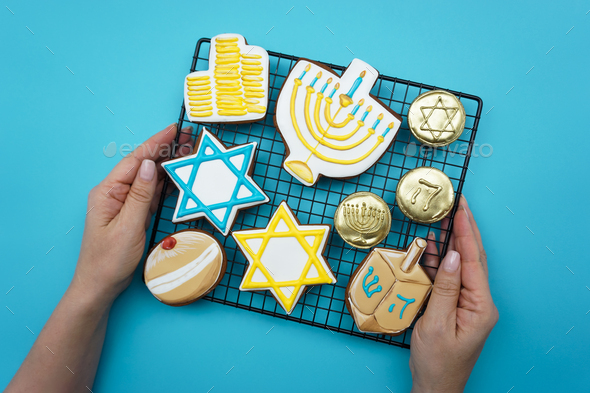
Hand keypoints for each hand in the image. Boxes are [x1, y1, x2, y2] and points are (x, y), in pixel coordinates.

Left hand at [70, 123, 192, 302]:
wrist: (100, 286)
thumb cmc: (109, 260)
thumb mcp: (128, 226)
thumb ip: (141, 195)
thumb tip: (151, 166)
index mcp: (108, 192)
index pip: (135, 161)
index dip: (155, 144)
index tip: (173, 130)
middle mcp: (114, 193)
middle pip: (143, 166)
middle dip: (165, 150)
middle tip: (188, 138)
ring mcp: (123, 203)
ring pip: (149, 179)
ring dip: (168, 166)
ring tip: (188, 153)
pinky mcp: (132, 214)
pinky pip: (151, 194)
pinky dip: (165, 185)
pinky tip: (178, 177)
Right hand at [409, 196, 498, 392]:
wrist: (435, 386)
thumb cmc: (436, 361)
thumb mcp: (435, 323)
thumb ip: (444, 288)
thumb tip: (449, 256)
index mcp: (480, 306)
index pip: (471, 260)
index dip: (465, 232)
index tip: (460, 208)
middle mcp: (479, 302)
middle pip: (472, 258)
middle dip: (465, 229)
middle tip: (458, 204)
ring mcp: (470, 304)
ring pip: (461, 265)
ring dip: (452, 242)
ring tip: (443, 218)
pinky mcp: (458, 307)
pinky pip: (451, 278)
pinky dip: (440, 260)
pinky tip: (432, 247)